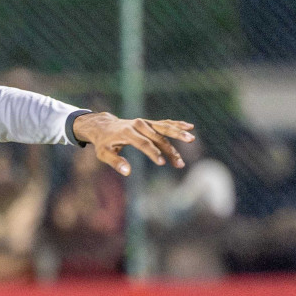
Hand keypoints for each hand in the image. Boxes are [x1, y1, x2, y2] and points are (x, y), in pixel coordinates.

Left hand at [72, 113, 193, 175]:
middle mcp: (138, 125)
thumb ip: (115, 162)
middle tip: (180, 163)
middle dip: (170, 150)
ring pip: (164, 128)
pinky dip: (177, 124)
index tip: (162, 163)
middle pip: (157, 137)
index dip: (153, 153)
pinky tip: (189, 127)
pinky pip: (165, 123)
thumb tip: (128, 172)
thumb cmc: (104, 143)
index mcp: (127, 132)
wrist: (104, 126)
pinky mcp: (149, 123)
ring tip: (191, 139)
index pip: (143, 143)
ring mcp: (145, 123)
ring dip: (178, 134)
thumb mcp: (103, 154)